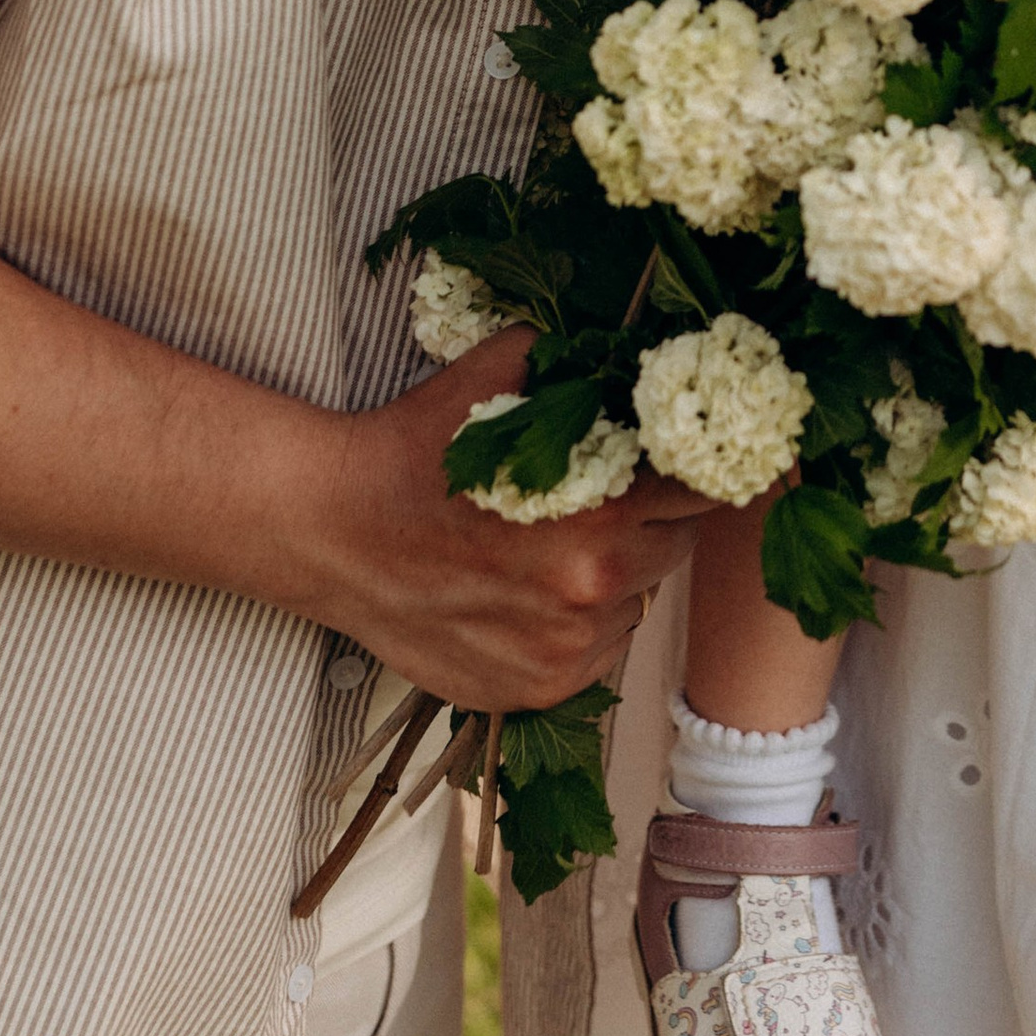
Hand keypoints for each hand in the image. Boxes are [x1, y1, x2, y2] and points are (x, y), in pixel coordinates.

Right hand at [293, 330, 711, 716]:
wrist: (333, 532)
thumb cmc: (416, 449)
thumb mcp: (498, 375)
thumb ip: (576, 361)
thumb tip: (635, 347)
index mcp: (603, 511)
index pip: (702, 492)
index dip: (691, 471)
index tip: (673, 462)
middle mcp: (594, 588)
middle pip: (675, 546)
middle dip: (651, 519)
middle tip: (603, 499)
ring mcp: (567, 648)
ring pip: (637, 602)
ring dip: (617, 576)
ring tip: (553, 547)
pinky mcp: (538, 688)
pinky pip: (598, 651)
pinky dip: (580, 624)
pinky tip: (530, 591)